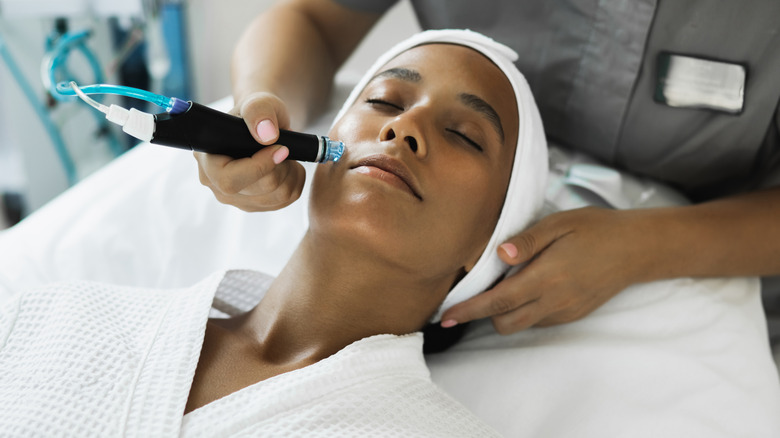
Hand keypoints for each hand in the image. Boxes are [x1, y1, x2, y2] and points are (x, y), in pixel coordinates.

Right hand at [195, 92, 305, 211]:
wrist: (264, 127)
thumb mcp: (258, 102)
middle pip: (260, 189)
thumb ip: (258, 111)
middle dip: (281, 166)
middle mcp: (215, 184)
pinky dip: (295, 182)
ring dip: (291, 173)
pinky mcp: (254, 205)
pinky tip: (288, 166)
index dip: (259, 167)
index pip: (228, 179)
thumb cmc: (257, 114)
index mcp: (206, 159)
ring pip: (278, 197)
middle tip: (285, 146)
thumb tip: (266, 134)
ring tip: (286, 153)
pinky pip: (286, 201)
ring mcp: (235, 199)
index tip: (281, 148)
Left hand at [442, 207, 650, 333]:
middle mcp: (554, 301)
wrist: (637, 248)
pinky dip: (525, 310)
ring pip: (521, 324)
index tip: (445, 315)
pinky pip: (540, 321)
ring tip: (504, 285)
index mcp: (546, 278)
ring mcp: (565, 312)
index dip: (468, 310)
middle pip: (504, 322)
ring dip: (505, 312)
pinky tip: (528, 286)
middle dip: (483, 313)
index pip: (498, 301)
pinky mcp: (574, 315)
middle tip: (475, 290)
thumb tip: (499, 254)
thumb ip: (527, 241)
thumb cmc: (596, 229)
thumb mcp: (559, 224)